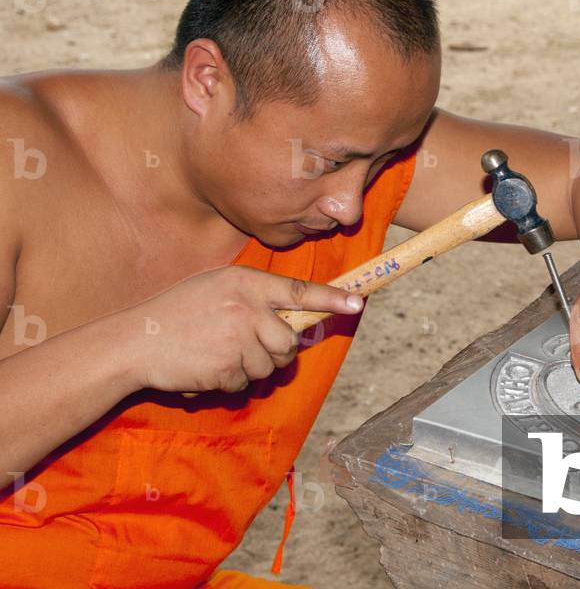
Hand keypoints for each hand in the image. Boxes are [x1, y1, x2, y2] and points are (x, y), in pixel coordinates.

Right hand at [121, 265, 363, 392]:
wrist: (135, 341)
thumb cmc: (178, 312)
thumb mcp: (216, 288)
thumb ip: (254, 298)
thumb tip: (293, 320)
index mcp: (246, 283)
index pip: (299, 291)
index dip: (331, 299)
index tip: (358, 303)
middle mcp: (246, 307)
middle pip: (289, 341)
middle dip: (275, 353)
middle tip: (248, 349)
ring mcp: (237, 338)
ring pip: (270, 366)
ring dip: (250, 369)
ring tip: (219, 355)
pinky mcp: (226, 367)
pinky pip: (246, 383)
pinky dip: (230, 383)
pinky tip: (207, 368)